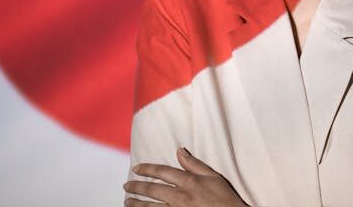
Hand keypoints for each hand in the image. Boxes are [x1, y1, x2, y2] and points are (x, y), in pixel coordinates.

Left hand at [124, 147, 249, 206]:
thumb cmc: (225, 198)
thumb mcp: (214, 177)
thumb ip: (195, 164)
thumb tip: (180, 151)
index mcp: (189, 182)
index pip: (163, 172)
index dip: (147, 169)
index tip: (136, 168)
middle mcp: (181, 197)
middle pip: (153, 190)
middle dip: (137, 187)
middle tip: (126, 186)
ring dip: (137, 204)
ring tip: (127, 201)